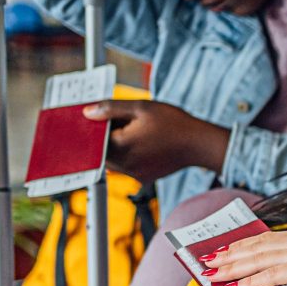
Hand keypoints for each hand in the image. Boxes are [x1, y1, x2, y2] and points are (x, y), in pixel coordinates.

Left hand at [82, 100, 229, 182]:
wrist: (199, 144)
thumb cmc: (173, 123)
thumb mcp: (141, 107)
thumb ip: (111, 109)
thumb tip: (87, 113)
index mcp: (121, 146)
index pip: (94, 140)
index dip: (93, 128)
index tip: (97, 118)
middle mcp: (124, 165)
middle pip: (101, 152)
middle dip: (104, 138)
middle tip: (117, 122)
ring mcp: (134, 174)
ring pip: (113, 161)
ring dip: (116, 147)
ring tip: (134, 132)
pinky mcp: (143, 178)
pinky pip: (126, 167)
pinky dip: (128, 156)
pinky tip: (143, 143)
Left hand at [200, 229, 286, 285]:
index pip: (267, 238)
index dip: (243, 244)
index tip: (225, 249)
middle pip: (258, 247)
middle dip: (230, 255)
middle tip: (207, 262)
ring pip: (260, 259)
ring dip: (234, 268)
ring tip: (214, 276)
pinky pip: (273, 275)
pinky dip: (252, 281)